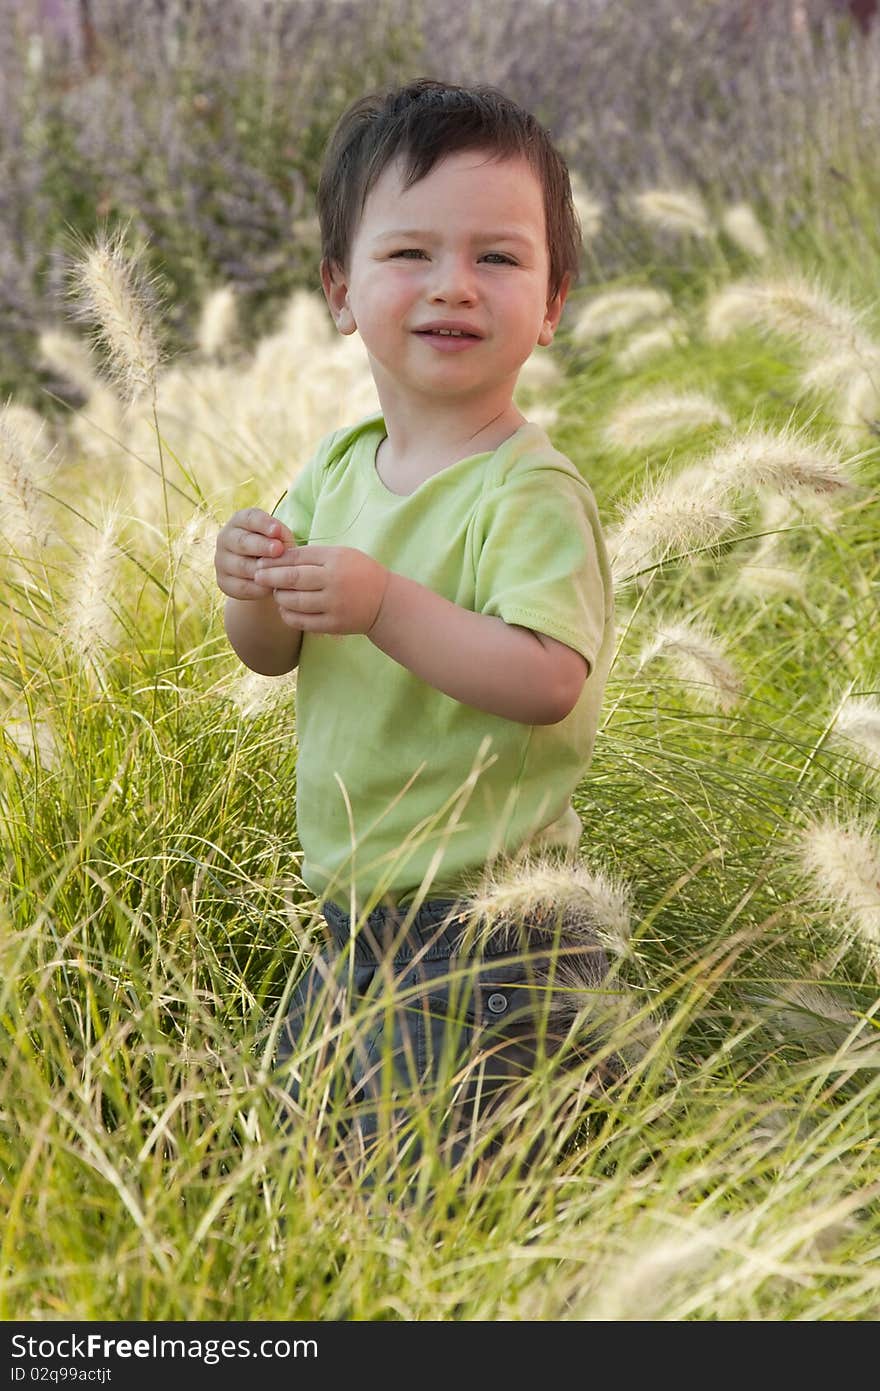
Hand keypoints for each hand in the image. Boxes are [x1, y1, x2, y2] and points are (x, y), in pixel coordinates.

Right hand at [215, 508, 294, 599]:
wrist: (264, 575)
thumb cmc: (276, 549)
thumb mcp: (281, 538)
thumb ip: (281, 536)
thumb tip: (279, 541)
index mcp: (240, 521)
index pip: (249, 518)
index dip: (263, 523)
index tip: (277, 530)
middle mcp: (226, 538)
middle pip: (242, 541)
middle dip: (261, 546)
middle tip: (278, 550)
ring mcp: (221, 560)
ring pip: (241, 566)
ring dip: (260, 569)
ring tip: (278, 572)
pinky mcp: (223, 582)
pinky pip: (241, 586)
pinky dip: (257, 588)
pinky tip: (271, 587)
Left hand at [253, 544, 389, 635]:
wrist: (386, 602)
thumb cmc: (359, 573)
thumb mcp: (341, 555)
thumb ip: (313, 555)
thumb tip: (277, 557)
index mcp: (336, 559)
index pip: (297, 557)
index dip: (275, 560)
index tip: (261, 561)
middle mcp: (334, 581)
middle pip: (292, 578)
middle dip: (270, 577)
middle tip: (258, 576)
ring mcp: (334, 605)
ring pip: (294, 602)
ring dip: (280, 597)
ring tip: (275, 593)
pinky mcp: (334, 625)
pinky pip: (302, 621)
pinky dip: (288, 615)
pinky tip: (286, 609)